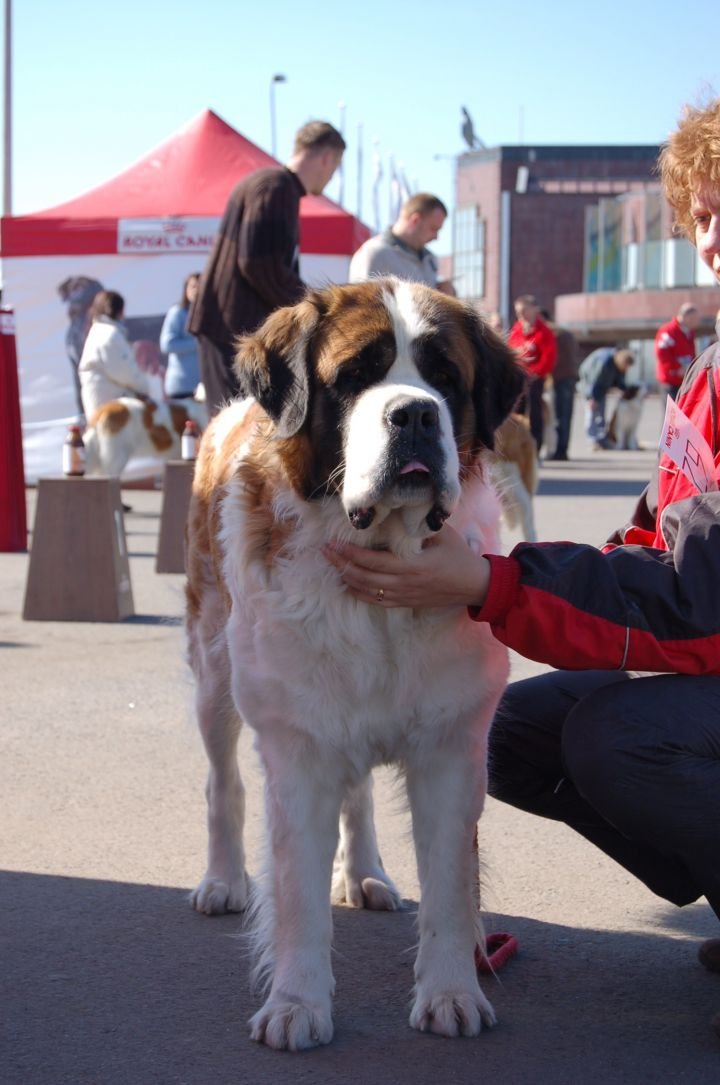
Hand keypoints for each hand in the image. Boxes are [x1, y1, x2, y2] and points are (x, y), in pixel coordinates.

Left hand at [324, 524, 490, 608]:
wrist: (475, 585)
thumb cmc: (460, 557)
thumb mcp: (442, 534)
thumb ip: (419, 523)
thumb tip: (397, 507)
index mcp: (412, 567)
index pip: (372, 562)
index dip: (349, 554)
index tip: (333, 543)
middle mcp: (404, 584)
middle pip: (363, 577)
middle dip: (340, 564)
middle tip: (324, 551)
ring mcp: (403, 596)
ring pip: (366, 591)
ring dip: (346, 578)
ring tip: (331, 564)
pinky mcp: (405, 603)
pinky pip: (375, 601)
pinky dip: (358, 592)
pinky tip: (347, 584)